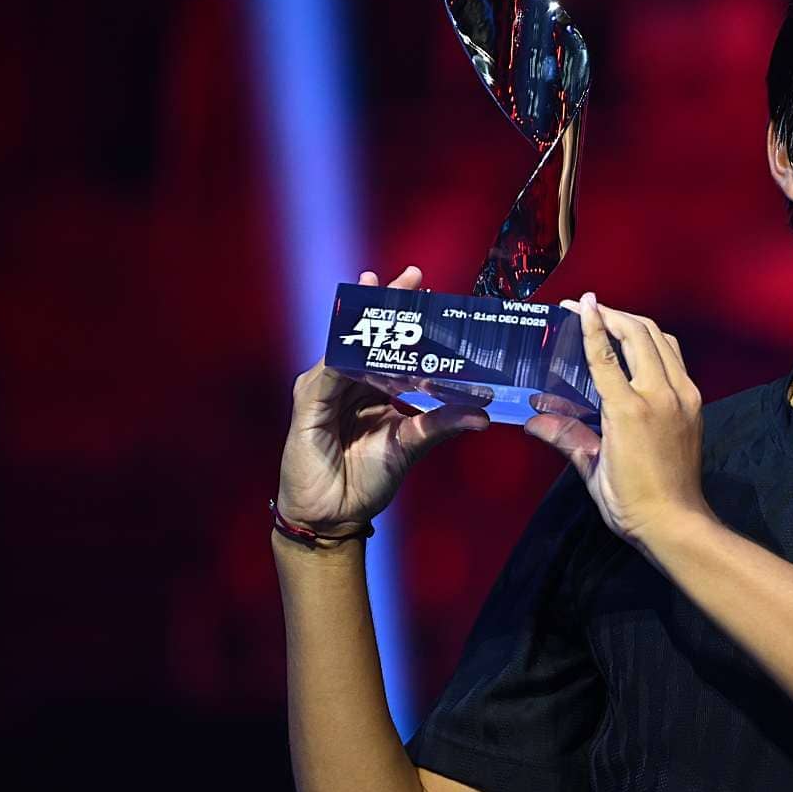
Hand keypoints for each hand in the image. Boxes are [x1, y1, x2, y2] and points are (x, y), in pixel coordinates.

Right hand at [275, 265, 491, 532]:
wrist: (335, 515)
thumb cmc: (367, 479)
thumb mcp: (411, 444)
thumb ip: (441, 423)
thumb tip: (484, 414)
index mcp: (372, 386)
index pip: (389, 343)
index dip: (404, 315)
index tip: (426, 287)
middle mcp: (347, 381)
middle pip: (367, 333)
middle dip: (388, 303)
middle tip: (412, 275)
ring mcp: (324, 387)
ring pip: (347, 344)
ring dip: (367, 320)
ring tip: (387, 294)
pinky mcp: (308, 402)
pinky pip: (330, 371)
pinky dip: (347, 356)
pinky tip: (363, 342)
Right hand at [524, 293, 709, 549]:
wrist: (676, 520)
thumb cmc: (628, 500)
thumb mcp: (592, 468)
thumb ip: (565, 435)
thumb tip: (531, 419)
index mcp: (630, 412)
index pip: (605, 356)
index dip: (591, 325)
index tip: (581, 302)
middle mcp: (661, 396)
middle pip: (639, 335)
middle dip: (614, 315)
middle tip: (590, 308)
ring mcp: (683, 396)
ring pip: (662, 340)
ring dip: (636, 324)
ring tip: (613, 321)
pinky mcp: (694, 403)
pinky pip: (675, 359)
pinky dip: (656, 344)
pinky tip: (639, 347)